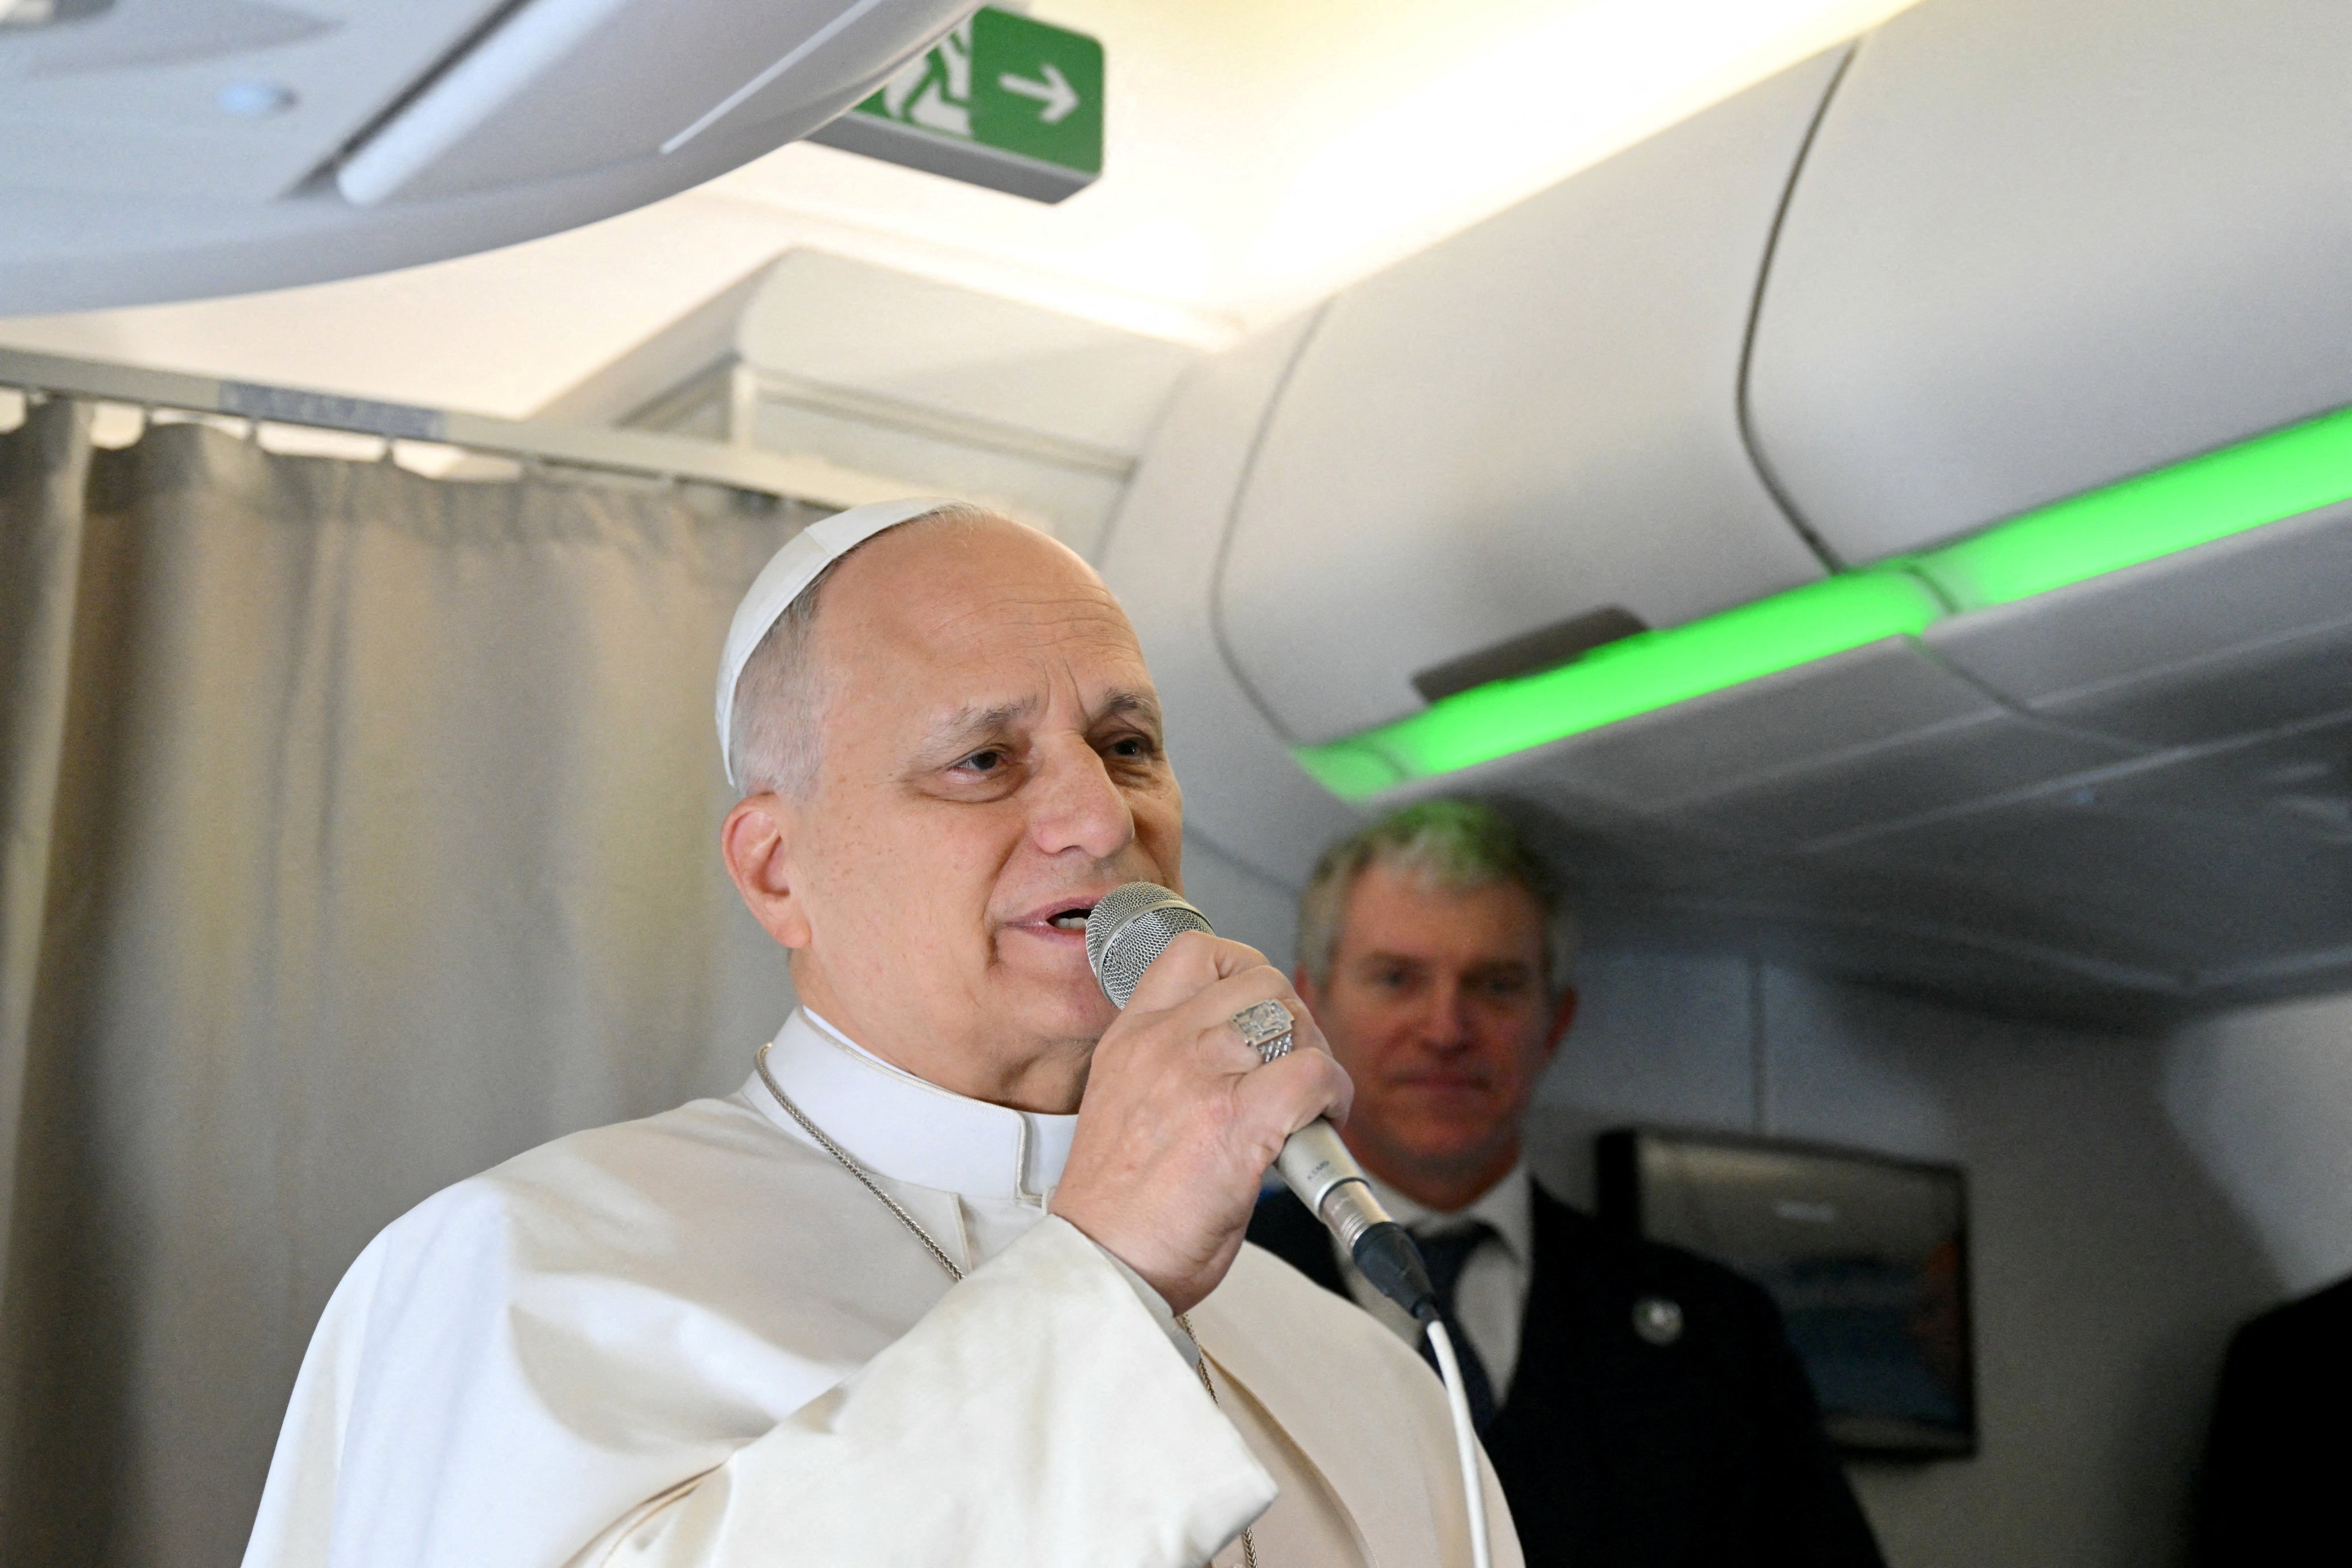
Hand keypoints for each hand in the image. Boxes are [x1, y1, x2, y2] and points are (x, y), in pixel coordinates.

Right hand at [1050, 932, 1352, 1315]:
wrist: (1102, 1265)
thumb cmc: (1117, 1210)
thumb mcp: (1126, 1105)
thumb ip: (1174, 1069)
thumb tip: (1244, 1062)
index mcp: (1131, 1038)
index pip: (1193, 953)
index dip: (1243, 970)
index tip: (1259, 1010)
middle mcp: (1164, 1044)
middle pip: (1260, 979)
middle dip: (1292, 1018)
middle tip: (1293, 1067)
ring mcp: (1199, 1076)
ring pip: (1291, 1015)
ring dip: (1314, 1053)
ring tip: (1308, 1099)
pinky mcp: (1238, 1121)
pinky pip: (1314, 1072)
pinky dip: (1332, 1095)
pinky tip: (1320, 1124)